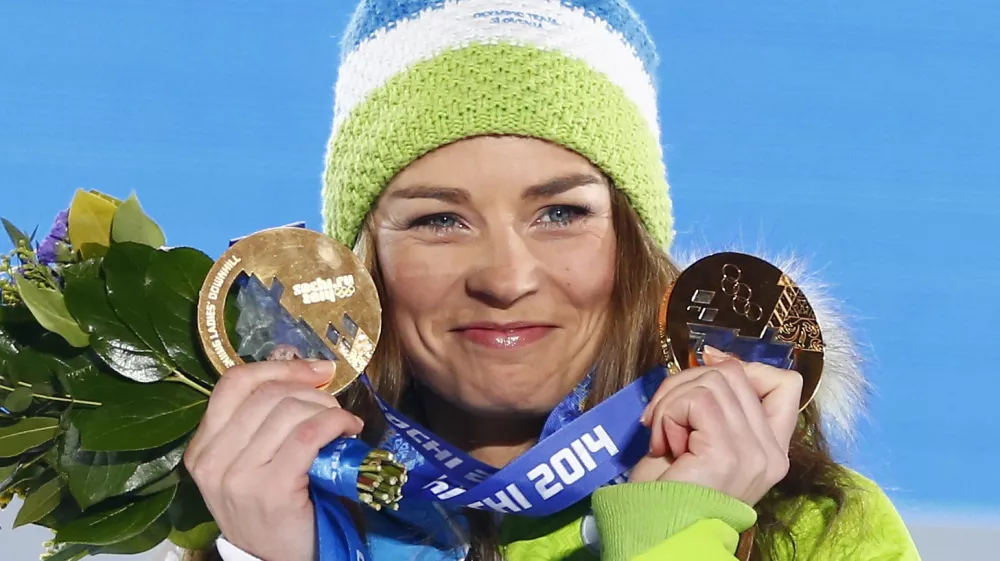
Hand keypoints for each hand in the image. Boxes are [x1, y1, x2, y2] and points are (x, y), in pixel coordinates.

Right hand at [184, 360, 362, 560]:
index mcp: (202, 448)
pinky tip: (348, 431)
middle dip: (311, 393)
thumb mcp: (252, 464)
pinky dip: (335, 423)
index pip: (233, 383)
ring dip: (327, 410)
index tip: (314, 369)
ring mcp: (238, 477)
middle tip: (333, 409)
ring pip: (289, 412)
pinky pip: (308, 435)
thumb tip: (304, 366)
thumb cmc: (273, 510)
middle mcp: (212, 461)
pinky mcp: (270, 490)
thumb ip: (263, 421)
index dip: (278, 367)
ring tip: (342, 425)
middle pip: (267, 395)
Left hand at [629, 347, 802, 504]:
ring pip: (713, 381)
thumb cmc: (669, 490)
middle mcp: (772, 452)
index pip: (786, 383)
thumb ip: (715, 401)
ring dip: (672, 401)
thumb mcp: (699, 436)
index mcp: (771, 449)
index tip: (708, 366)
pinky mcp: (729, 453)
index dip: (744, 366)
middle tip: (662, 417)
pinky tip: (663, 443)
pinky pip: (697, 400)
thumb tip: (715, 356)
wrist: (655, 530)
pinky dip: (669, 413)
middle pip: (736, 373)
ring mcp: (755, 453)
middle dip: (687, 383)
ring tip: (663, 436)